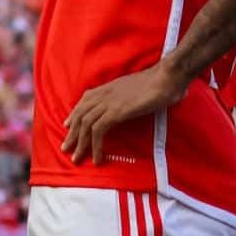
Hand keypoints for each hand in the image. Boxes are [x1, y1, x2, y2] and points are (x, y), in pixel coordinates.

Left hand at [62, 61, 188, 165]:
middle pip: (82, 114)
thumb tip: (136, 103)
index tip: (68, 124)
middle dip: (72, 133)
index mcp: (111, 87)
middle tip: (66, 148)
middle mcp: (106, 93)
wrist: (168, 77)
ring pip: (86, 124)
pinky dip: (96, 146)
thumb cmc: (161, 81)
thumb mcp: (140, 87)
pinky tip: (97, 157)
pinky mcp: (117, 112)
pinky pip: (99, 131)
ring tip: (77, 157)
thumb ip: (132, 95)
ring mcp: (110, 102)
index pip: (86, 99)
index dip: (75, 113)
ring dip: (80, 143)